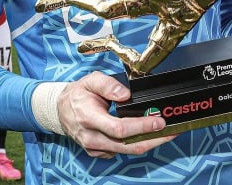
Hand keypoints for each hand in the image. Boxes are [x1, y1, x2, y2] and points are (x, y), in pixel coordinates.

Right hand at [57, 71, 175, 157]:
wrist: (60, 110)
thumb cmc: (78, 94)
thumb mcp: (90, 80)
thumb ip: (108, 85)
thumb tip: (126, 94)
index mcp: (89, 118)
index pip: (119, 128)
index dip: (141, 126)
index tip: (158, 121)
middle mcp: (92, 137)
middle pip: (126, 145)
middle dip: (153, 139)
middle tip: (172, 131)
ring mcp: (95, 147)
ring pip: (126, 151)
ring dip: (149, 143)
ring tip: (168, 134)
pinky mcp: (99, 151)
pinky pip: (121, 151)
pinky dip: (138, 144)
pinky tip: (151, 136)